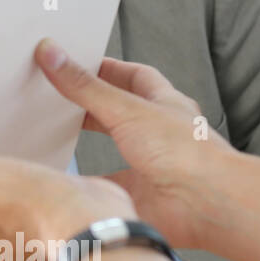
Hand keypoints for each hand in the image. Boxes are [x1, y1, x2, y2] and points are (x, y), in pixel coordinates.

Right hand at [34, 38, 232, 249]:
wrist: (206, 204)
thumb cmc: (186, 153)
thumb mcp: (126, 110)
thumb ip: (86, 87)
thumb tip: (53, 55)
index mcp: (163, 103)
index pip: (135, 76)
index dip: (108, 68)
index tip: (80, 63)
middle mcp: (157, 132)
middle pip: (121, 110)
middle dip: (94, 102)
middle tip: (64, 94)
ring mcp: (149, 164)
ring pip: (116, 148)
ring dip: (92, 143)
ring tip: (63, 132)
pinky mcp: (138, 194)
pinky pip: (107, 187)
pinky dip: (88, 184)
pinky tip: (70, 179)